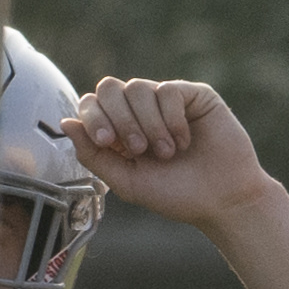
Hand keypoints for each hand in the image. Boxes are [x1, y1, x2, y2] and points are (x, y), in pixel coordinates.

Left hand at [62, 76, 275, 230]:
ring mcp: (168, 101)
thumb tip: (65, 123)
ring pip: (139, 88)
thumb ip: (93, 156)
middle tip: (139, 148)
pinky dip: (172, 119)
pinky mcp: (194, 96)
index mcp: (120, 130)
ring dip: (149, 124)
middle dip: (119, 118)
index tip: (107, 141)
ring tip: (167, 152)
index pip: (92, 104)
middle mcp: (141, 111)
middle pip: (110, 87)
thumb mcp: (127, 182)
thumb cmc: (178, 195)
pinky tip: (184, 141)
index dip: (94, 117)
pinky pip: (168, 91)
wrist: (223, 201)